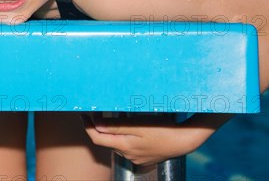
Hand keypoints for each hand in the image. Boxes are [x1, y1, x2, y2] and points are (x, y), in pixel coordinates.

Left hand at [82, 113, 207, 165]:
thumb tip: (96, 125)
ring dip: (113, 131)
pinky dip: (125, 136)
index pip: (97, 138)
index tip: (83, 114)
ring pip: (118, 143)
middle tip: (96, 111)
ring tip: (114, 115)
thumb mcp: (138, 125)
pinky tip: (131, 126)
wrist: (185, 141)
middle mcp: (128, 155)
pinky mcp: (144, 156)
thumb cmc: (163, 129)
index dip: (87, 126)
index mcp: (125, 146)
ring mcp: (136, 157)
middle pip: (106, 141)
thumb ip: (116, 126)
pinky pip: (129, 146)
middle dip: (99, 127)